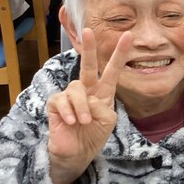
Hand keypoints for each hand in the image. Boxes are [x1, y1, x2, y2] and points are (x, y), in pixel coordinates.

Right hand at [46, 29, 131, 183]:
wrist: (78, 153)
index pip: (112, 70)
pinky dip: (69, 112)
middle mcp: (87, 90)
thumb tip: (88, 98)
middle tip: (89, 31)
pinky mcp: (55, 104)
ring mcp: (70, 96)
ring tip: (84, 122)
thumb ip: (102, 107)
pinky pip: (62, 101)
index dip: (119, 54)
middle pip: (87, 66)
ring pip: (76, 89)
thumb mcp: (107, 121)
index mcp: (103, 93)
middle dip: (89, 49)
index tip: (128, 35)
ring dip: (82, 107)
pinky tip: (72, 122)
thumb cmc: (94, 135)